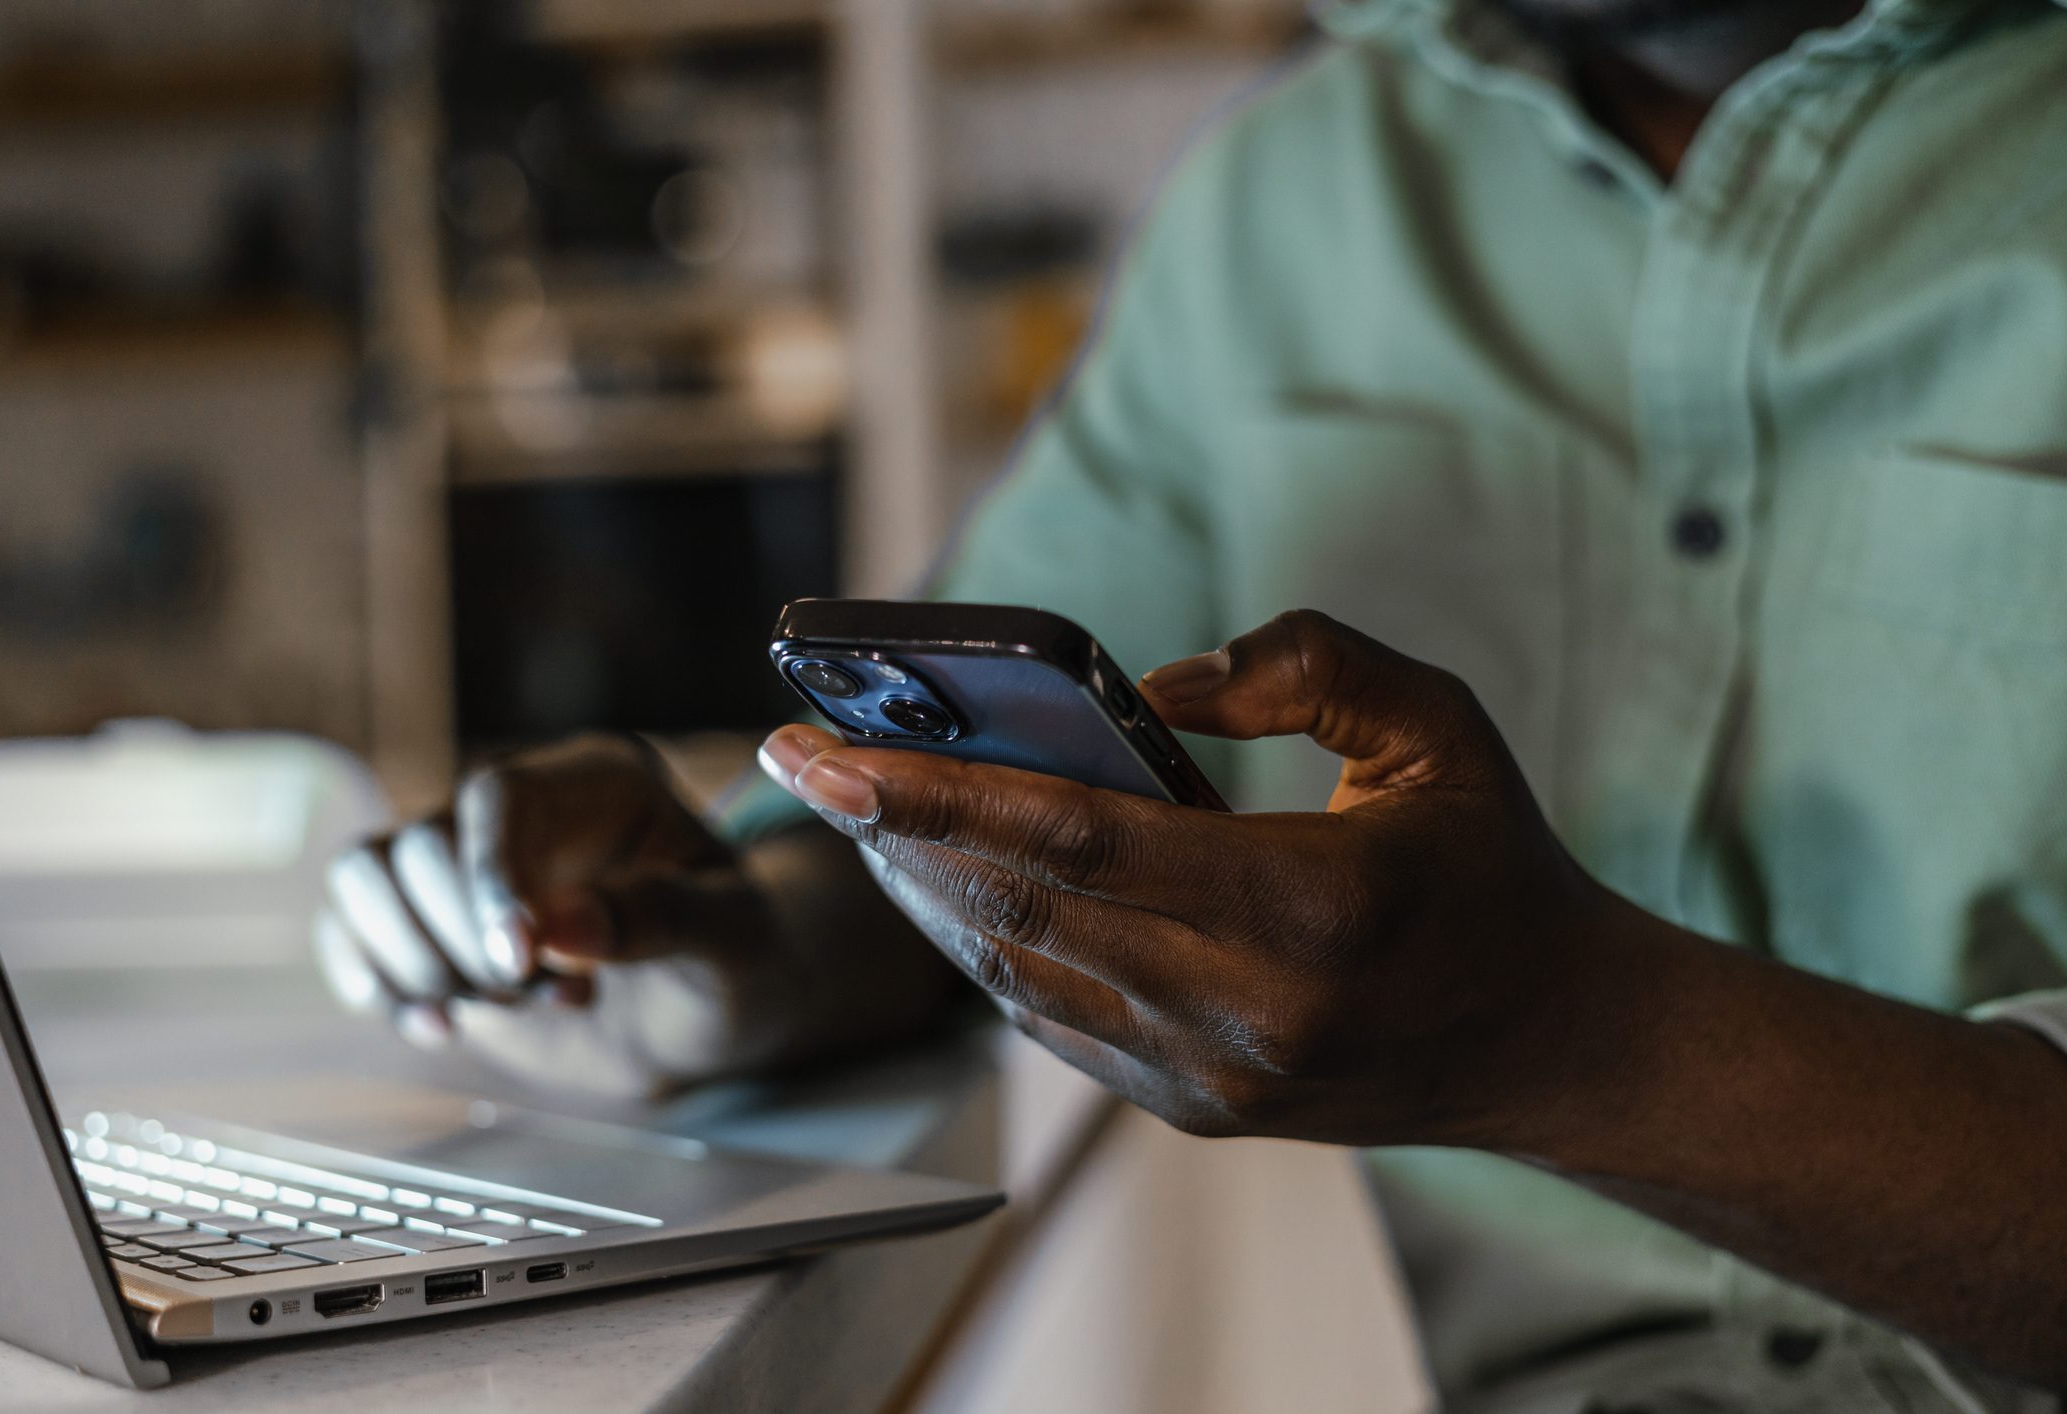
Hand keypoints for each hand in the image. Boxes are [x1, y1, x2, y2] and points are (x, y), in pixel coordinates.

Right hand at [314, 733, 824, 1097]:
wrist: (718, 1005)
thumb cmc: (739, 957)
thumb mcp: (734, 937)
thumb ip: (660, 919)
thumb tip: (559, 924)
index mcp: (600, 783)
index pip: (501, 798)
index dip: (491, 879)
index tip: (516, 963)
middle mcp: (522, 807)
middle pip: (422, 844)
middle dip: (471, 945)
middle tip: (554, 994)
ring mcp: (467, 861)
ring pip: (366, 874)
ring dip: (420, 962)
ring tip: (509, 1005)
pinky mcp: (430, 920)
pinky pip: (350, 924)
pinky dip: (374, 980)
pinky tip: (441, 1028)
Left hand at [758, 610, 1621, 1146]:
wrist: (1550, 1044)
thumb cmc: (1492, 867)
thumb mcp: (1438, 727)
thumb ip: (1305, 665)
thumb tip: (1155, 686)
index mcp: (1308, 907)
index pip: (1079, 840)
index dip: (941, 790)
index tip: (830, 750)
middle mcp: (1246, 1011)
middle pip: (1020, 907)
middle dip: (891, 831)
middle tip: (796, 758)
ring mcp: (1212, 1078)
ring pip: (1017, 970)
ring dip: (922, 887)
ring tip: (850, 809)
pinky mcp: (1194, 1110)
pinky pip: (1054, 1018)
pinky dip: (984, 946)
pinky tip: (937, 884)